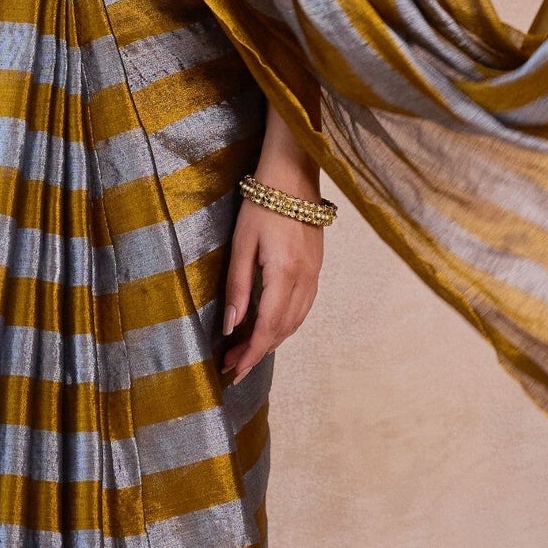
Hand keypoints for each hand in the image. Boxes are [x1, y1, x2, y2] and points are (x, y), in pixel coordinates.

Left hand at [219, 199, 322, 385]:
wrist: (292, 176)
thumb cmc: (260, 206)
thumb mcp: (240, 245)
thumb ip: (237, 287)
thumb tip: (231, 326)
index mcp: (283, 274)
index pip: (267, 327)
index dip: (251, 353)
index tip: (233, 370)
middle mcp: (304, 280)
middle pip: (283, 329)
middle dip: (257, 352)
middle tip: (232, 364)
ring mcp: (314, 275)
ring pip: (296, 321)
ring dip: (272, 341)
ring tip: (246, 351)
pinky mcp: (316, 268)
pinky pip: (303, 308)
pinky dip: (286, 325)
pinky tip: (270, 327)